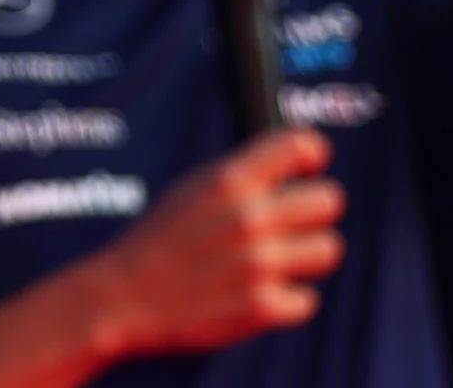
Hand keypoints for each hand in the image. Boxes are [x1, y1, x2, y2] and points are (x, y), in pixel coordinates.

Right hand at [77, 130, 345, 358]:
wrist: (122, 296)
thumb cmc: (157, 239)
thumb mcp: (192, 188)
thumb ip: (241, 176)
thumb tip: (292, 167)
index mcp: (229, 179)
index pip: (302, 145)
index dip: (311, 155)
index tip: (308, 168)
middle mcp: (250, 217)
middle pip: (330, 200)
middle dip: (314, 212)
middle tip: (292, 224)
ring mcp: (259, 263)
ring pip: (329, 249)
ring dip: (306, 256)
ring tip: (276, 261)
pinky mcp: (263, 307)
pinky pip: (308, 299)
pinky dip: (287, 300)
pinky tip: (260, 294)